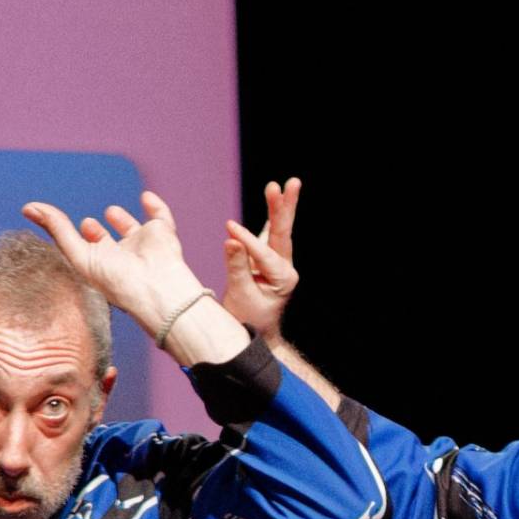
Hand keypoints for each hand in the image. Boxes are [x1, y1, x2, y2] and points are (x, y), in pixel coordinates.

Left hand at [22, 189, 245, 363]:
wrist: (155, 289)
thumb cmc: (116, 281)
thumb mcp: (78, 254)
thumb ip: (56, 229)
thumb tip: (28, 207)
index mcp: (102, 264)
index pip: (88, 249)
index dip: (80, 237)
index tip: (76, 227)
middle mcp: (122, 257)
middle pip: (107, 243)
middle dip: (97, 232)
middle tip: (88, 223)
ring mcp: (143, 246)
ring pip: (133, 231)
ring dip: (122, 220)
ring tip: (111, 212)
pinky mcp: (163, 235)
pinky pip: (161, 217)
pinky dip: (156, 206)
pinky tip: (146, 197)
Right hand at [223, 176, 300, 342]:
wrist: (255, 335)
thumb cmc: (247, 320)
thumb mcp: (240, 297)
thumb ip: (237, 268)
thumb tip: (232, 240)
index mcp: (283, 279)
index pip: (264, 254)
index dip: (246, 241)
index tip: (229, 228)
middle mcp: (285, 268)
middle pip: (283, 233)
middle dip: (283, 208)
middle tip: (289, 183)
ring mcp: (278, 262)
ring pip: (279, 230)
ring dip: (281, 206)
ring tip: (285, 184)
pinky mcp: (268, 259)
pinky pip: (270, 234)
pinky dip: (272, 217)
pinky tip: (277, 198)